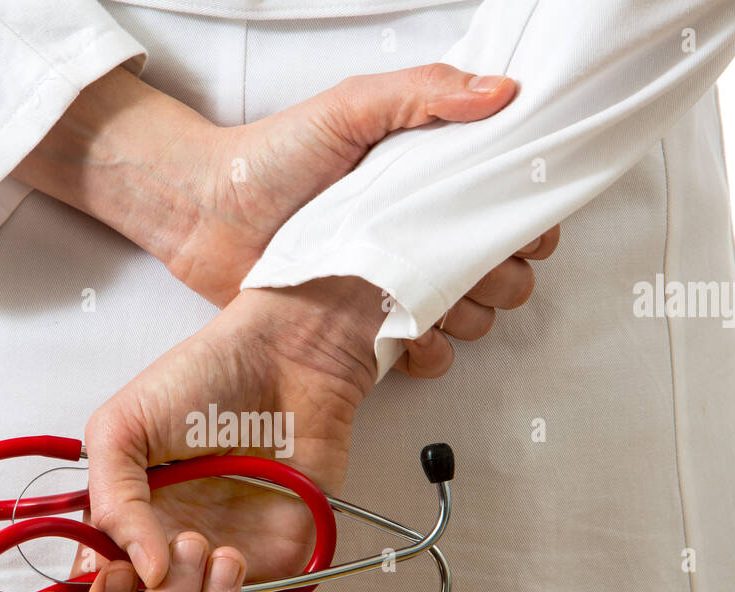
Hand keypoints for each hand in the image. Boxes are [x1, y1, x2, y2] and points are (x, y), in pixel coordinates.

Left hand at [13, 64, 558, 350]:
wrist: (207, 213)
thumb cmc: (274, 156)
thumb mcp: (350, 108)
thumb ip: (423, 94)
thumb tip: (504, 92)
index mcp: (433, 186)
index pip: (511, 208)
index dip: (527, 217)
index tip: (518, 216)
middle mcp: (423, 238)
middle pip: (507, 271)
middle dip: (503, 272)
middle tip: (467, 261)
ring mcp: (399, 287)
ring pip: (476, 317)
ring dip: (470, 313)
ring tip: (429, 296)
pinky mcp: (371, 331)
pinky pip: (430, 356)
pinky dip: (432, 352)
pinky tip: (408, 336)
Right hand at [68, 276, 382, 591]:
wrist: (287, 362)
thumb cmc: (204, 379)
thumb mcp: (124, 424)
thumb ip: (113, 500)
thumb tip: (142, 574)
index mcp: (121, 532)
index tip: (122, 574)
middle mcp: (165, 563)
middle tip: (189, 543)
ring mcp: (220, 574)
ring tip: (229, 553)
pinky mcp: (277, 576)